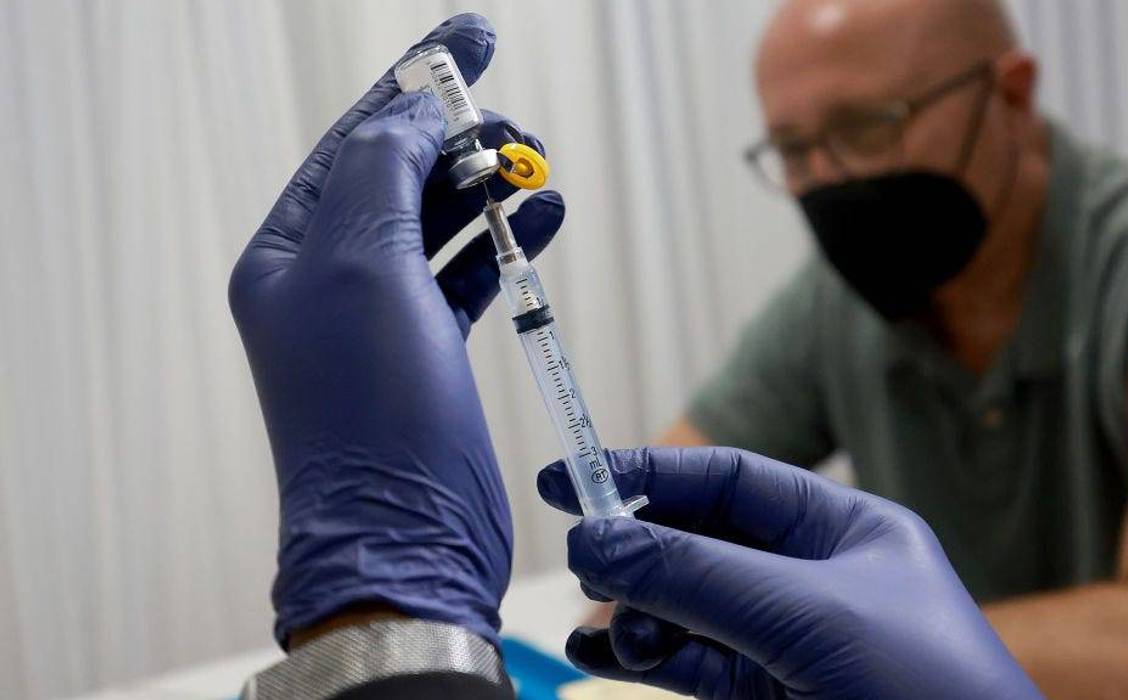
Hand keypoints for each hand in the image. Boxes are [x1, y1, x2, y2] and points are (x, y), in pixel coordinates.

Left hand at [230, 12, 564, 647]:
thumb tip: (414, 109)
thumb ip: (384, 170)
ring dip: (485, 189)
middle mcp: (325, 281)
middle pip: (397, 175)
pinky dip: (500, 243)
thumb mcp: (363, 269)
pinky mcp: (427, 353)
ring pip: (436, 223)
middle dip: (458, 139)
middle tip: (517, 123)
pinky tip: (539, 218)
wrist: (405, 536)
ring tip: (536, 168)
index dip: (416, 81)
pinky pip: (464, 274)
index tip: (476, 35)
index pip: (356, 139)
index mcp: (286, 254)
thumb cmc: (370, 413)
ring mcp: (378, 319)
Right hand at [538, 447, 1041, 698]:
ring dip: (635, 611)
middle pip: (698, 543)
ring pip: (684, 609)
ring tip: (604, 625)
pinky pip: (685, 666)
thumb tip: (596, 539)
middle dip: (637, 548)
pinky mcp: (763, 699)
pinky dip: (638, 658)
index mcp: (842, 532)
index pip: (730, 482)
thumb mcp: (810, 616)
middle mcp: (810, 581)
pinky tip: (600, 654)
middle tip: (584, 559)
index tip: (574, 474)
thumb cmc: (929, 693)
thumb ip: (699, 575)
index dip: (651, 473)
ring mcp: (785, 644)